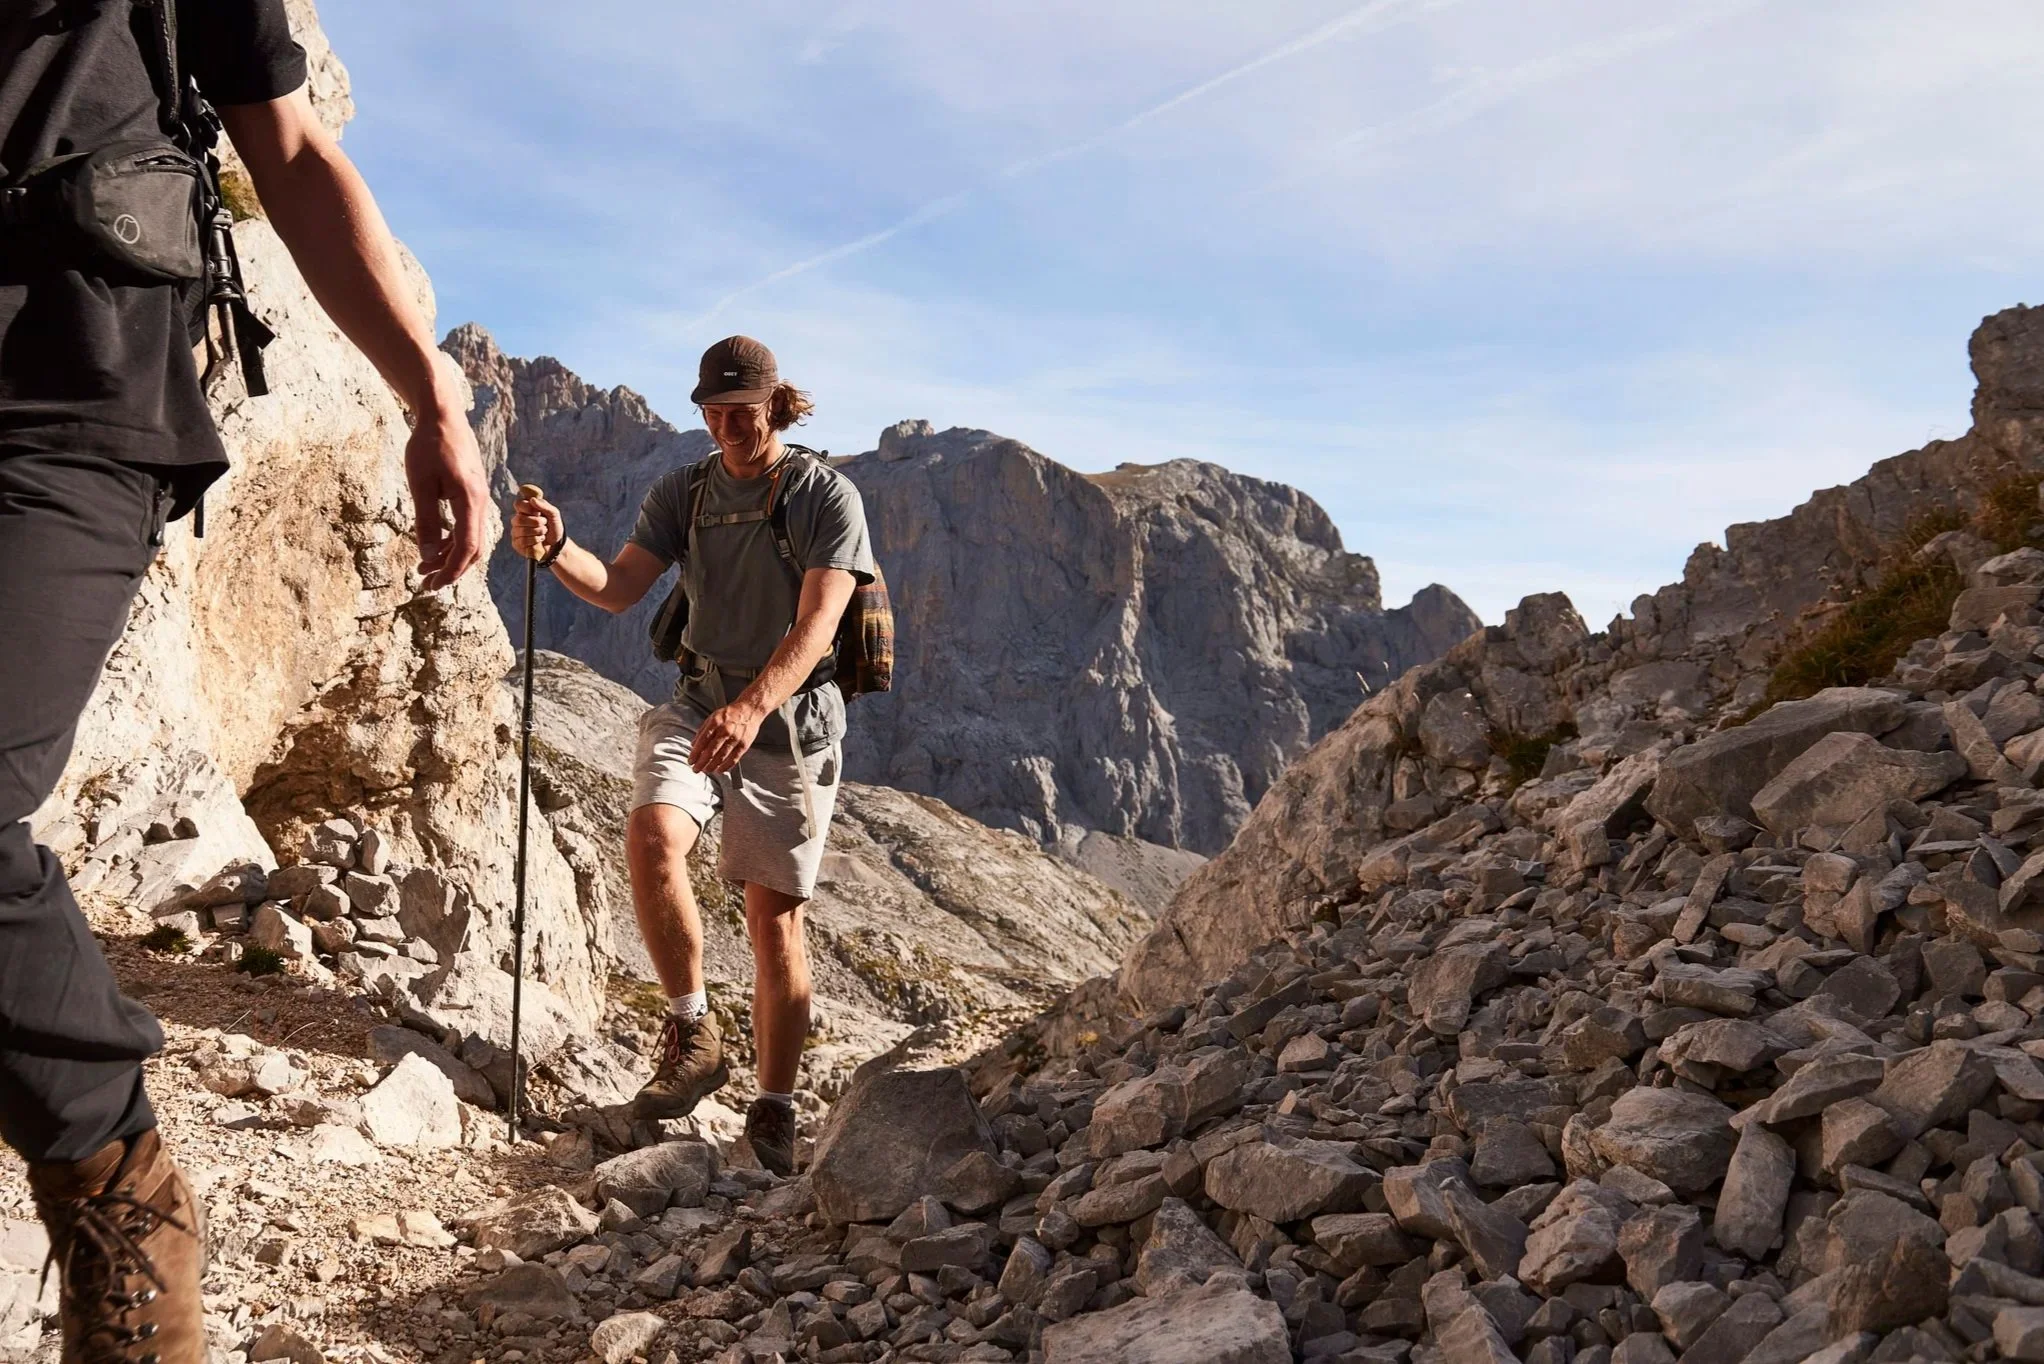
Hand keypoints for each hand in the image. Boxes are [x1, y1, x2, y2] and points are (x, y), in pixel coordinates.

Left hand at [406, 407, 488, 590]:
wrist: (443, 416)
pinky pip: (467, 524)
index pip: (467, 548)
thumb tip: (427, 557)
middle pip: (473, 549)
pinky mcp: (472, 493)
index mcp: (470, 501)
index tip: (432, 585)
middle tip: (426, 583)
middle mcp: (480, 502)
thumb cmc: (428, 446)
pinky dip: (452, 539)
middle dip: (451, 569)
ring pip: (471, 538)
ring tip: (424, 566)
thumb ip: (426, 522)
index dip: (451, 571)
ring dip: (449, 555)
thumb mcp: (420, 485)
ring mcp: (478, 498)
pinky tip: (434, 543)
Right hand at [511, 490, 563, 562]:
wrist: (556, 544)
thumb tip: (532, 500)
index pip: (518, 504)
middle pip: (520, 519)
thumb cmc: (553, 527)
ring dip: (538, 532)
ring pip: (522, 531)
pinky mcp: (516, 544)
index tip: (538, 512)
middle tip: (545, 524)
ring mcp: (515, 532)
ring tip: (543, 532)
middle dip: (537, 522)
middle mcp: (517, 520)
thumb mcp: (554, 514)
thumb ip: (545, 506)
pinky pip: (523, 541)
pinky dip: (535, 540)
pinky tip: (539, 540)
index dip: (528, 508)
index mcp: (525, 510)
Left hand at [690, 702, 765, 773]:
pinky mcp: (744, 745)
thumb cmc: (730, 713)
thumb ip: (702, 731)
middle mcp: (725, 730)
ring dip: (712, 766)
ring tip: (706, 770)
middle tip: (696, 769)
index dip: (695, 754)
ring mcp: (735, 738)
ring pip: (721, 757)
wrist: (750, 709)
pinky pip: (733, 759)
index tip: (691, 761)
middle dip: (701, 763)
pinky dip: (726, 766)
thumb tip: (693, 744)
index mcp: (715, 723)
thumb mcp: (713, 717)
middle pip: (710, 751)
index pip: (702, 742)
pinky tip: (719, 770)